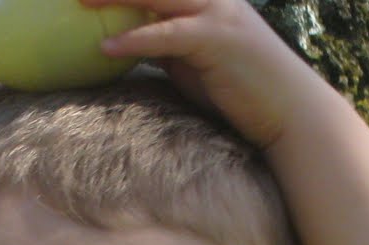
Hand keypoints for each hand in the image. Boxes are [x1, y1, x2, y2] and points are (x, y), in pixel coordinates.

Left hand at [84, 0, 306, 148]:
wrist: (289, 110)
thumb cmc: (240, 91)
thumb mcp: (194, 61)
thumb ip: (165, 46)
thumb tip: (126, 45)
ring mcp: (217, 13)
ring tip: (79, 2)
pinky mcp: (218, 39)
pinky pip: (168, 35)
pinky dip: (136, 39)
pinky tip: (106, 47)